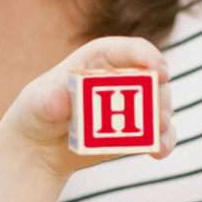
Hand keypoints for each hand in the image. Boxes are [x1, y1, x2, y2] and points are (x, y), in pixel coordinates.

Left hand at [0, 36, 176, 176]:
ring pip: (159, 105)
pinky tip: (159, 151)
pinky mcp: (137, 130)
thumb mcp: (37, 102)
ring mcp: (132, 104)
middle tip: (158, 116)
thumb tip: (62, 101)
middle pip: (151, 78)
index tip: (159, 70)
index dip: (146, 56)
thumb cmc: (38, 112)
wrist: (41, 145)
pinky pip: (159, 133)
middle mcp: (122, 77)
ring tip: (157, 136)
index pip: (127, 50)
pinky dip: (163, 141)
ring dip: (163, 119)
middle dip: (159, 94)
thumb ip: (50, 99)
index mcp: (98, 60)